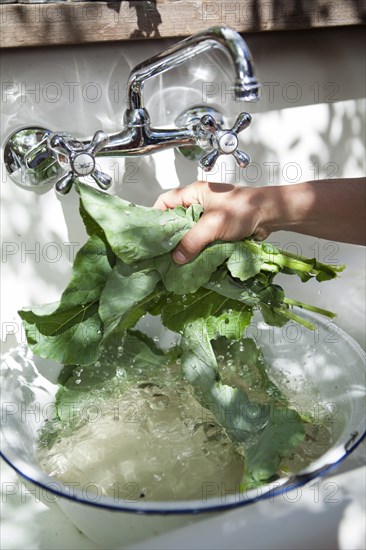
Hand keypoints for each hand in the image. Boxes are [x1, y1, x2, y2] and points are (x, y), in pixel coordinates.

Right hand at [154, 181, 270, 263]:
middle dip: (170, 235)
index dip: (155, 216)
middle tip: (161, 252)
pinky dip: (197, 248)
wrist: (271, 214)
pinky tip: (193, 260)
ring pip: (189, 231)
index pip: (165, 201)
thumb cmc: (244, 209)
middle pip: (176, 219)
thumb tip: (177, 258)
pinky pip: (202, 238)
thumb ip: (192, 241)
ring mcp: (209, 215)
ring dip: (185, 244)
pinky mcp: (218, 227)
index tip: (150, 235)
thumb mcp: (213, 224)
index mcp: (194, 193)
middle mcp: (199, 202)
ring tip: (176, 259)